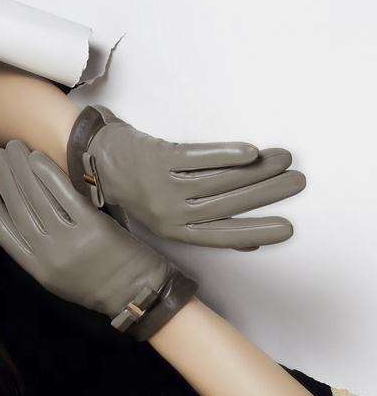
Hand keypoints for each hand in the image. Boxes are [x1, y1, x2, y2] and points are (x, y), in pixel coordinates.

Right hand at [0, 139, 196, 339]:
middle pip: (17, 207)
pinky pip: (64, 194)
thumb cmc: (96, 284)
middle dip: (4, 177)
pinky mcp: (92, 228)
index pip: (2, 230)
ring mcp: (70, 241)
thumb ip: (35, 252)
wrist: (135, 293)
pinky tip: (38, 158)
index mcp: (36, 268)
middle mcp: (48, 255)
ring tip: (15, 148)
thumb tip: (15, 219)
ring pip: (36, 197)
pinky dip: (48, 173)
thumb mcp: (56, 278)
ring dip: (21, 168)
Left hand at [67, 105, 305, 249]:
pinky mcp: (157, 159)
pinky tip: (250, 151)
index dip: (254, 232)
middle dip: (265, 194)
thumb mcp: (167, 219)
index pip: (221, 235)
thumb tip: (252, 244)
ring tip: (284, 160)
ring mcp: (162, 186)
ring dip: (255, 171)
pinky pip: (196, 158)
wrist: (99, 163)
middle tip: (297, 182)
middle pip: (226, 204)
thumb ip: (206, 228)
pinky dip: (224, 155)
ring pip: (217, 181)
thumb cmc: (140, 191)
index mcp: (174, 230)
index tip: (287, 229)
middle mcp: (169, 213)